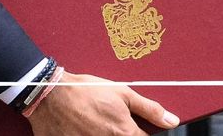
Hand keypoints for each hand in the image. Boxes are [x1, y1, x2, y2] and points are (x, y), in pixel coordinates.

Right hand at [27, 70, 179, 135]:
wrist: (50, 96)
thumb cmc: (86, 91)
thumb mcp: (123, 93)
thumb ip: (149, 109)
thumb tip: (171, 120)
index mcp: (124, 133)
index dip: (144, 134)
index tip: (137, 128)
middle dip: (125, 133)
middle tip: (110, 122)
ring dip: (106, 134)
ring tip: (96, 123)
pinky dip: (90, 135)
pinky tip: (86, 129)